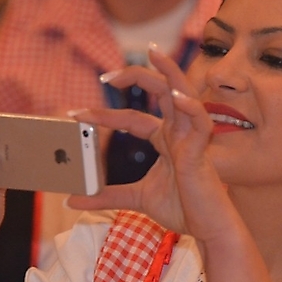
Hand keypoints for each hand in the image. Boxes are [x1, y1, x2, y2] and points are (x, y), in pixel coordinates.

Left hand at [67, 47, 238, 242]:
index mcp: (165, 139)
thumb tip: (73, 199)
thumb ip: (107, 196)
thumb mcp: (136, 199)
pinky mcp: (201, 149)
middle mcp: (178, 131)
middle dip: (133, 77)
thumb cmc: (182, 209)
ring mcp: (191, 137)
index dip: (105, 114)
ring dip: (169, 71)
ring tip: (154, 53)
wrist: (207, 229)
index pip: (132, 117)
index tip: (75, 115)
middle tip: (104, 76)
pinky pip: (199, 120)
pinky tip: (175, 96)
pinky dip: (189, 105)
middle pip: (158, 91)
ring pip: (183, 92)